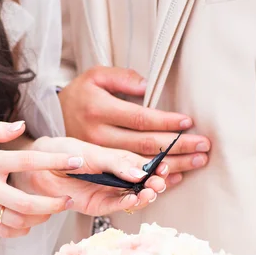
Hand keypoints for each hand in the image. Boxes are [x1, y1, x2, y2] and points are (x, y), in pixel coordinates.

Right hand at [0, 121, 82, 237]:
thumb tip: (22, 125)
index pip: (27, 161)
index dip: (55, 160)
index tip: (76, 161)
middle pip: (26, 202)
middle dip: (53, 204)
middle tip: (68, 200)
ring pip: (17, 220)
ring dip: (39, 217)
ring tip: (51, 209)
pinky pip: (4, 231)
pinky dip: (21, 229)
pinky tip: (28, 221)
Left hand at [12, 136, 167, 214]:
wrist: (40, 164)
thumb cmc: (66, 152)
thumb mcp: (94, 152)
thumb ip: (117, 163)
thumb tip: (141, 174)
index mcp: (120, 161)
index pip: (144, 166)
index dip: (157, 168)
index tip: (164, 169)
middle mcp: (118, 178)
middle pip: (143, 184)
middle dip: (155, 184)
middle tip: (159, 183)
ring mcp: (109, 192)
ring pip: (133, 197)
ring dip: (144, 196)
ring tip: (150, 192)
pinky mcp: (97, 205)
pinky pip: (115, 207)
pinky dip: (126, 204)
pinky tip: (134, 199)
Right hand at [59, 66, 210, 187]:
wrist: (52, 120)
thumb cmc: (81, 95)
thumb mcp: (95, 76)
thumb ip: (122, 78)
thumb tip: (148, 88)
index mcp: (99, 111)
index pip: (139, 119)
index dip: (165, 122)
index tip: (187, 122)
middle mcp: (99, 137)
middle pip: (145, 145)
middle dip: (178, 146)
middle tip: (203, 146)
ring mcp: (100, 156)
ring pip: (142, 164)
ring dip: (173, 165)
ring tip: (197, 161)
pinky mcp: (101, 169)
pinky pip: (132, 178)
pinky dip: (155, 178)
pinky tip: (176, 177)